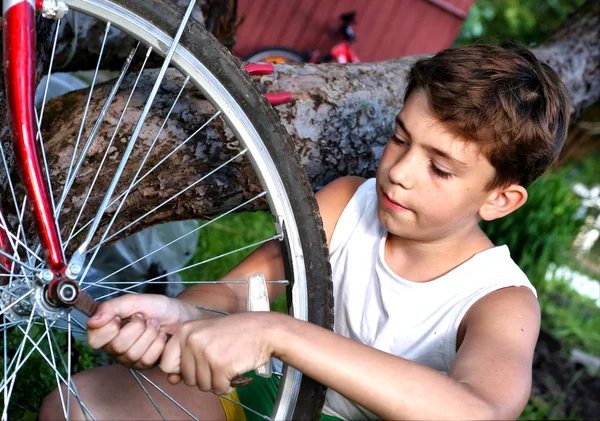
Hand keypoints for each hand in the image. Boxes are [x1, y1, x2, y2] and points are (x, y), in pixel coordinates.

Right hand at [86, 294, 199, 368]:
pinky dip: (158, 344)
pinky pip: (148, 359)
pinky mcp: (146, 366)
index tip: (122, 317)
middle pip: (117, 346)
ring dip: (150, 334)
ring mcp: (130, 359)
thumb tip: (92, 320)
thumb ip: (112, 307)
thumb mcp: (135, 301)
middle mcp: (115, 348)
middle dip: (137, 327)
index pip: (94, 339)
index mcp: (108, 331)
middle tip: (145, 319)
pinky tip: (162, 337)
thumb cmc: (159, 308)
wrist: (183, 316)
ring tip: (156, 325)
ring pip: (133, 354)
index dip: (109, 327)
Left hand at [159, 312, 278, 394]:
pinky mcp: (221, 365)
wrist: (264, 330)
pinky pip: (219, 389)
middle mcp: (192, 340)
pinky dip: (229, 384)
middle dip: (204, 376)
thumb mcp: (205, 335)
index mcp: (184, 330)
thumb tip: (171, 380)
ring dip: (217, 381)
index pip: (165, 363)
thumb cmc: (235, 334)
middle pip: (186, 378)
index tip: (197, 363)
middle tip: (219, 361)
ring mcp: (206, 352)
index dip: (181, 370)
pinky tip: (235, 370)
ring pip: (202, 386)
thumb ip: (186, 355)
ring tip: (228, 363)